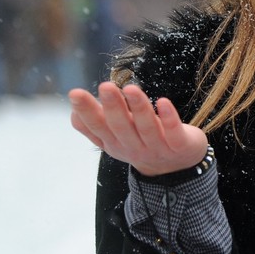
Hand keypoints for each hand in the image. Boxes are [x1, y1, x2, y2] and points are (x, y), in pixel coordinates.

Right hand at [70, 82, 208, 175]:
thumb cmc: (141, 143)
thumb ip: (96, 127)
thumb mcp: (116, 138)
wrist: (177, 167)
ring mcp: (158, 148)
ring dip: (139, 108)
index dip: (86, 112)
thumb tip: (73, 113)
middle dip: (113, 107)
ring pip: (147, 128)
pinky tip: (163, 101)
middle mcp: (133, 147)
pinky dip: (169, 118)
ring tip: (131, 88)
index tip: (75, 94)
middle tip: (105, 86)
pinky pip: (174, 132)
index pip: (97, 127)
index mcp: (114, 143)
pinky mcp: (181, 146)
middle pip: (121, 127)